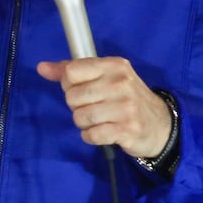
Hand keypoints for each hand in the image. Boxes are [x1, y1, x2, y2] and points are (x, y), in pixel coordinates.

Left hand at [36, 56, 171, 159]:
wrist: (161, 125)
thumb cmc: (126, 98)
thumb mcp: (103, 77)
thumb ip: (71, 71)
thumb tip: (41, 67)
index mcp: (113, 65)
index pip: (71, 72)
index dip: (69, 84)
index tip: (82, 89)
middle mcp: (120, 83)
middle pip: (72, 97)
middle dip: (77, 106)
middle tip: (94, 107)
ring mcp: (125, 107)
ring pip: (80, 117)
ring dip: (84, 123)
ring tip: (99, 120)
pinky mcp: (127, 130)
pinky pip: (91, 135)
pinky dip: (91, 136)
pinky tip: (103, 132)